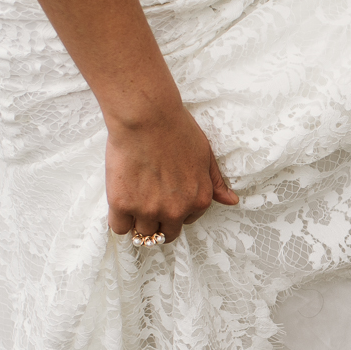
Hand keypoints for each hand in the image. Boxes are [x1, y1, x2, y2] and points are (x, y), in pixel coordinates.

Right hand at [104, 103, 237, 244]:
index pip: (186, 221)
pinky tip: (120, 204)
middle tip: (147, 201)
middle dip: (158, 221)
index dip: (174, 210)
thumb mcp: (206, 155)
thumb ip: (215, 182)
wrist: (147, 116)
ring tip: (132, 198)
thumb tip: (231, 201)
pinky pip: (120, 228)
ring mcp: (148, 209)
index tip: (164, 196)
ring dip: (138, 221)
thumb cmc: (176, 129)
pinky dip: (119, 220)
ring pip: (143, 233)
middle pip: (165, 233)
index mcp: (198, 200)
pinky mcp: (122, 204)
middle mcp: (175, 210)